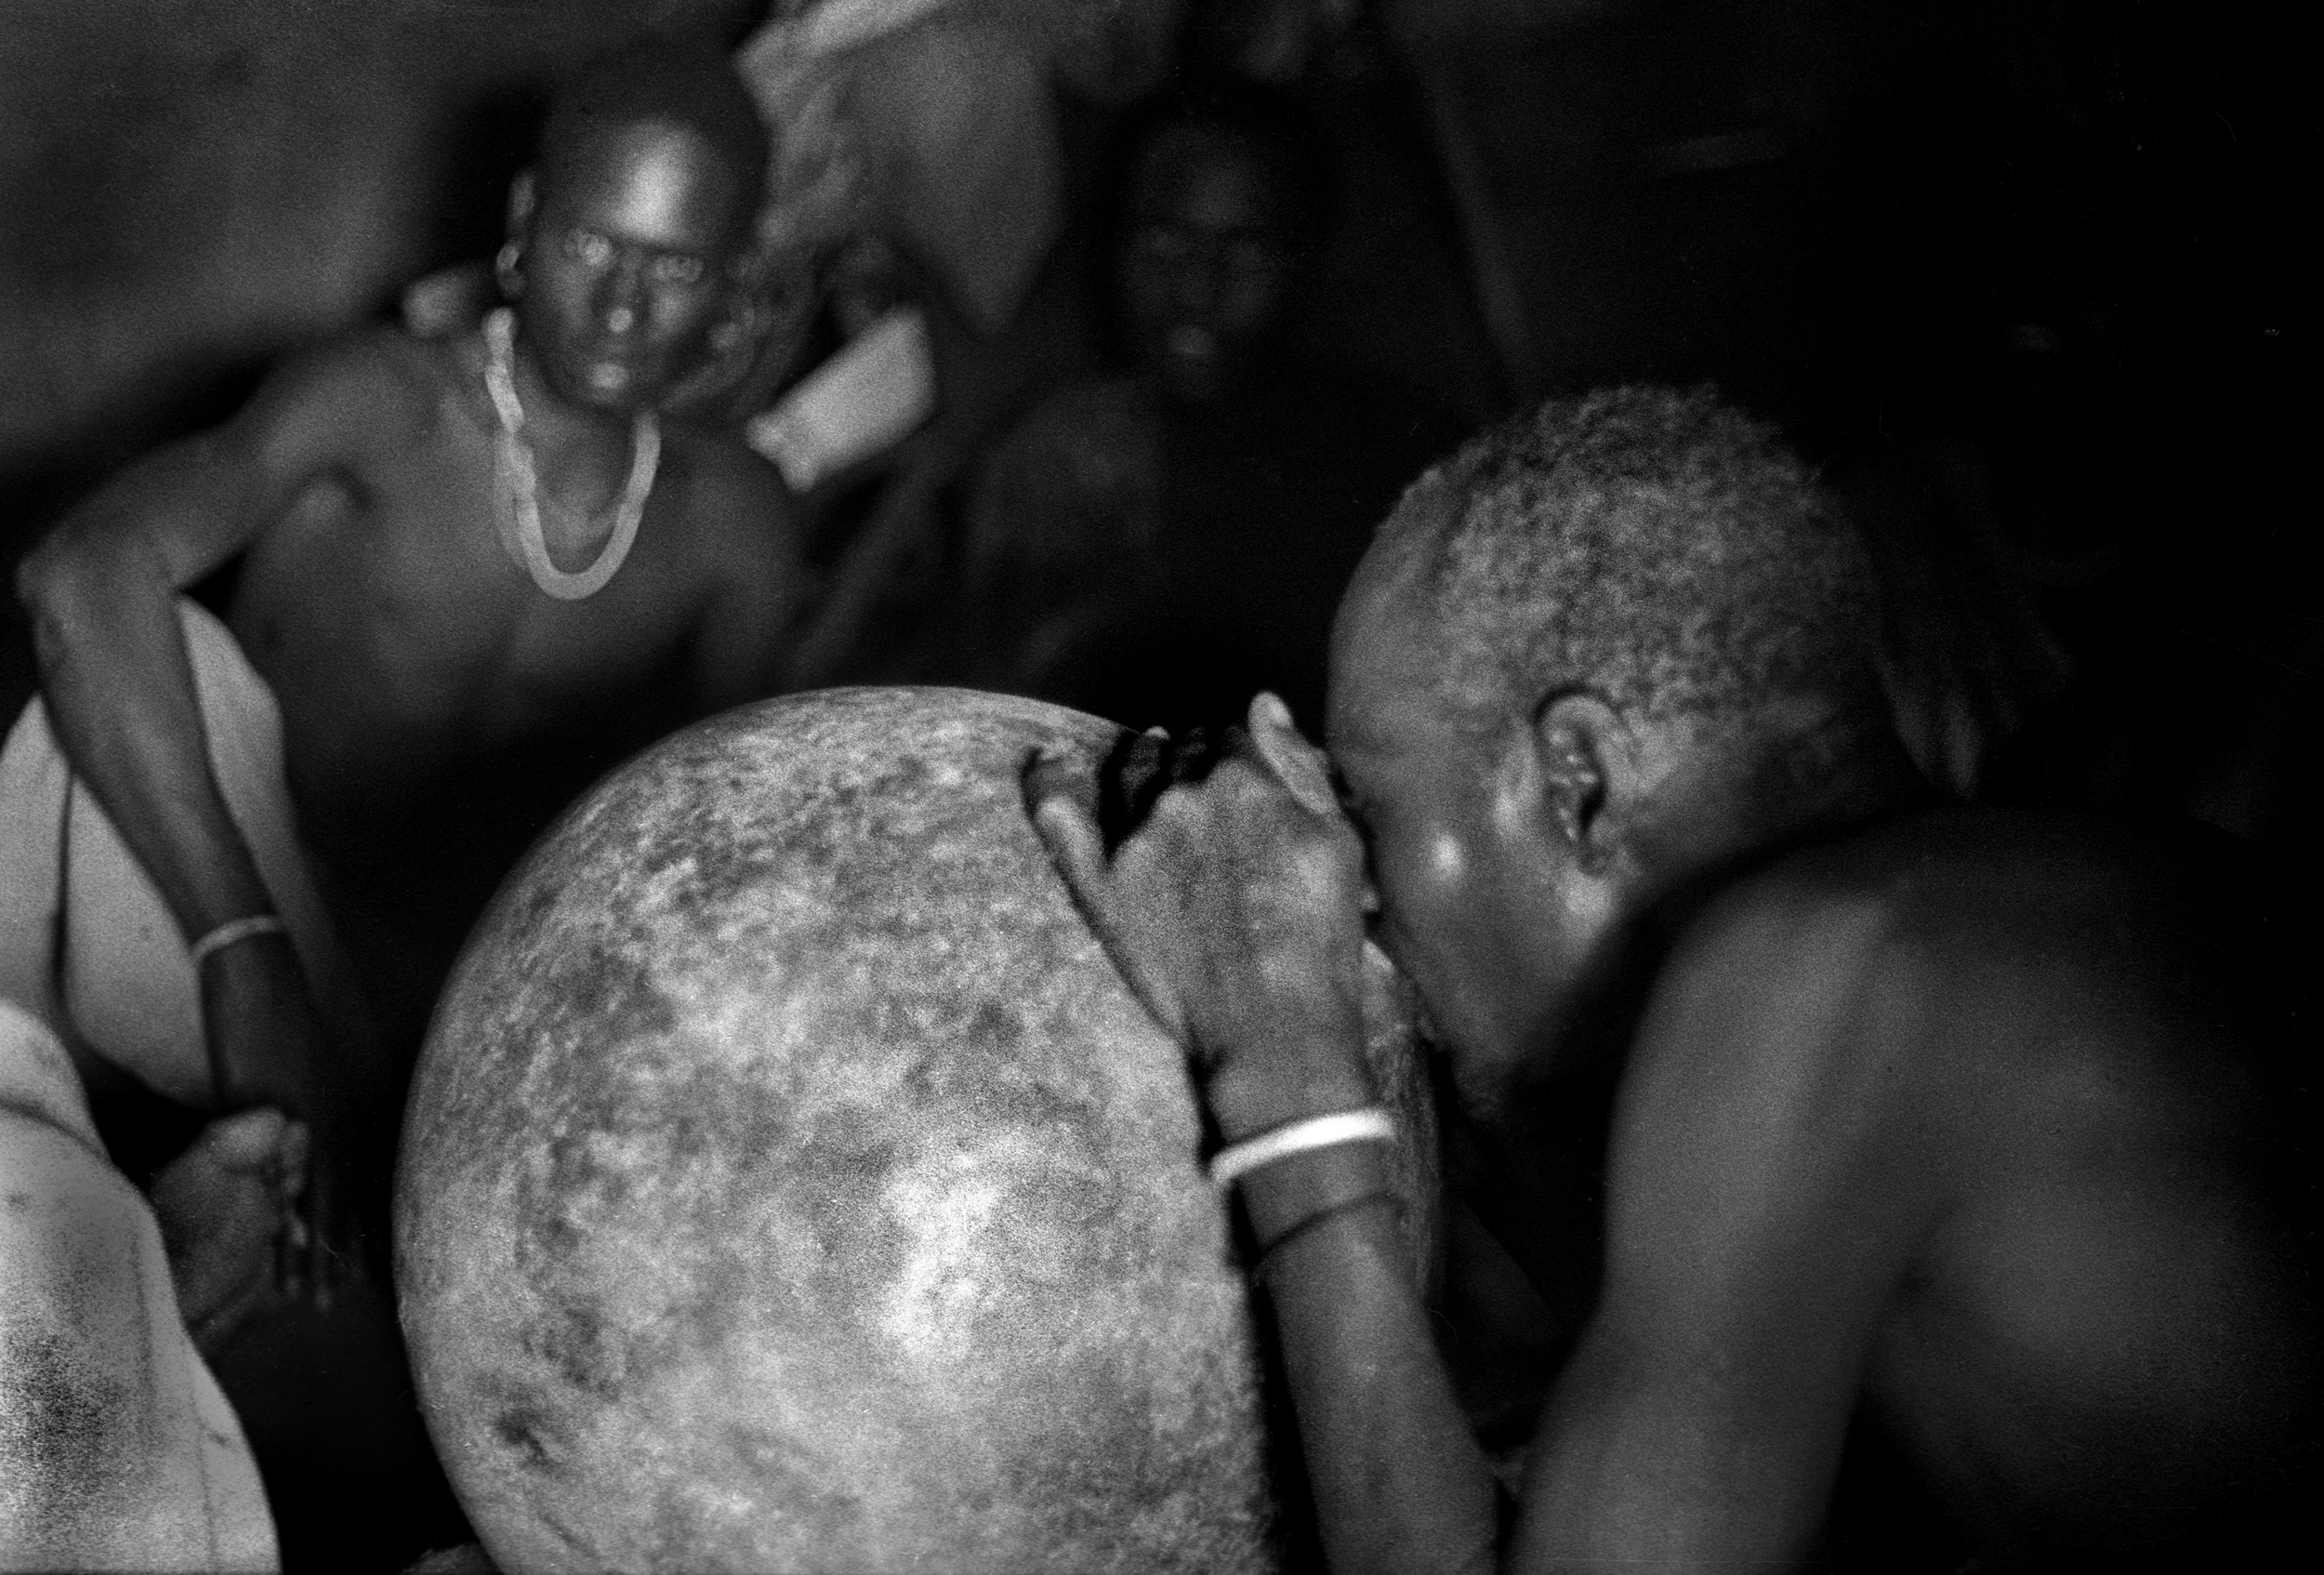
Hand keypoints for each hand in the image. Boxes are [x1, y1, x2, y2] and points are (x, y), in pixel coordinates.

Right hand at [196, 936, 364, 1304]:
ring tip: (314, 1295)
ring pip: (321, 1196)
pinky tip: (285, 1244)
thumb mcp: (319, 1065)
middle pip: (350, 1197)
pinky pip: (284, 1171)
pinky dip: (285, 1212)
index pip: (365, 1181)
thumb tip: (323, 1134)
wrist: (261, 976)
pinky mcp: (279, 1111)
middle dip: (346, 1250)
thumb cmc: (287, 1015)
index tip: (373, 1270)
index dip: (367, 1226)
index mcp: (350, 1110)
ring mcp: (312, 1118)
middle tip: (348, 1300)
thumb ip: (326, 1104)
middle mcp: (341, 1119)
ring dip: (317, 1248)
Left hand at [1028, 693, 1376, 1141]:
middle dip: (1191, 755)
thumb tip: (1263, 704)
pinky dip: (1048, 783)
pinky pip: (1059, 818)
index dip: (1236, 749)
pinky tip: (1043, 759)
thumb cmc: (1320, 939)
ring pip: (1130, 773)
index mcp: (1245, 779)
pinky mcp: (1103, 885)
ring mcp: (1137, 840)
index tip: (1239, 764)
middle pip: (1180, 753)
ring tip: (1145, 755)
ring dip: (1140, 758)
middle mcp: (1184, 797)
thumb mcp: (1338, 841)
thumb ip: (1297, 765)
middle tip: (1199, 771)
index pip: (1230, 737)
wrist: (1273, 1025)